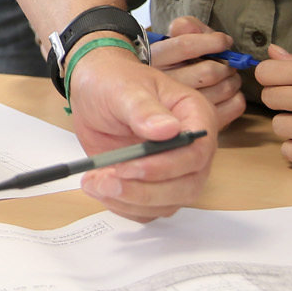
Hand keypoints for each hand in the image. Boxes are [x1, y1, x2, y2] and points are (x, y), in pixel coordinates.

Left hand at [66, 41, 218, 221]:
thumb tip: (167, 130)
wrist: (93, 89)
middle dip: (146, 192)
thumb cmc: (113, 80)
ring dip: (130, 202)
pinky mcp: (152, 184)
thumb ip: (143, 109)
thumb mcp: (124, 88)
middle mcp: (191, 147)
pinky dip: (123, 206)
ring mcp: (173, 169)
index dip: (166, 167)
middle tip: (107, 181)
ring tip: (95, 182)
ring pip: (168, 204)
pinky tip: (99, 187)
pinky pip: (147, 210)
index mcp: (195, 116)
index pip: (198, 152)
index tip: (129, 167)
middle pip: (187, 186)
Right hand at [149, 17, 245, 128]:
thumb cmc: (173, 63)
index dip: (213, 41)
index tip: (224, 41)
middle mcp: (164, 86)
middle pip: (210, 71)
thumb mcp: (173, 38)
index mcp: (154, 61)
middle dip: (227, 63)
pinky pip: (234, 106)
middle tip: (228, 64)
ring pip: (224, 89)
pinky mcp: (200, 123)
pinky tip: (228, 95)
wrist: (153, 95)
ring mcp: (182, 109)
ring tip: (228, 78)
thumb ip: (186, 27)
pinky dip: (238, 98)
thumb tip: (197, 31)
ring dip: (234, 79)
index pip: (185, 46)